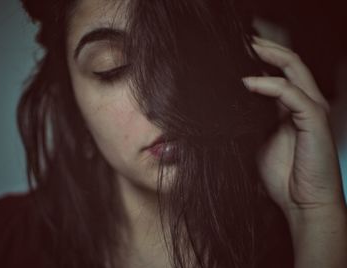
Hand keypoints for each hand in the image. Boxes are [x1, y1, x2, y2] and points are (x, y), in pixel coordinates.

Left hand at [242, 36, 345, 219]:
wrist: (301, 202)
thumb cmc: (282, 175)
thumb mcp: (257, 141)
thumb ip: (247, 120)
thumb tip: (223, 105)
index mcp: (290, 106)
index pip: (278, 70)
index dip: (260, 58)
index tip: (232, 53)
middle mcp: (303, 102)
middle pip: (288, 61)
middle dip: (264, 48)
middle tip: (239, 42)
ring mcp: (311, 109)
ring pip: (294, 68)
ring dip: (269, 56)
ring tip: (245, 49)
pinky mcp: (314, 120)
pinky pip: (292, 93)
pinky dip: (269, 85)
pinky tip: (248, 84)